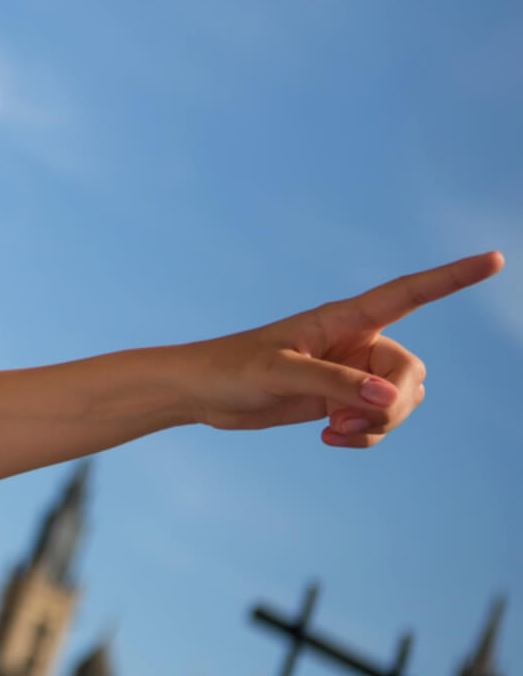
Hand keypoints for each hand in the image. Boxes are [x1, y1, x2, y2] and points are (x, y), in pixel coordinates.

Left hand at [189, 251, 502, 445]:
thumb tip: (390, 396)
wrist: (204, 393)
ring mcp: (352, 371)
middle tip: (349, 420)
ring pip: (402, 400)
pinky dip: (366, 434)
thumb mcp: (278, 373)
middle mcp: (357, 341)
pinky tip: (330, 437)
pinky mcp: (343, 398)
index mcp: (343, 319)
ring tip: (333, 429)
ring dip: (379, 423)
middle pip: (410, 373)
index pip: (409, 293)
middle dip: (393, 404)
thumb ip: (334, 382)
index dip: (452, 277)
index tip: (495, 259)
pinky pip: (381, 419)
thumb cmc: (232, 369)